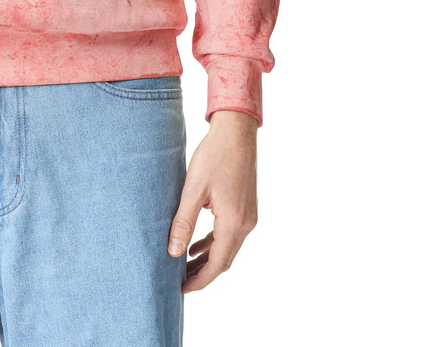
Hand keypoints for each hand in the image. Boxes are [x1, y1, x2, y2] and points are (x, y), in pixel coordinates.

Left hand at [167, 109, 258, 292]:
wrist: (236, 132)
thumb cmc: (214, 156)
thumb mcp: (193, 189)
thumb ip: (183, 221)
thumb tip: (173, 251)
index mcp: (234, 222)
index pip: (217, 264)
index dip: (200, 279)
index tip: (182, 289)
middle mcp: (246, 224)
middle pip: (224, 260)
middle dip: (203, 273)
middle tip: (180, 282)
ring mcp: (249, 216)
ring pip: (228, 247)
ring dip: (208, 258)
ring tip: (185, 266)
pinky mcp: (247, 207)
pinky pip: (231, 234)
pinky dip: (214, 242)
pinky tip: (197, 244)